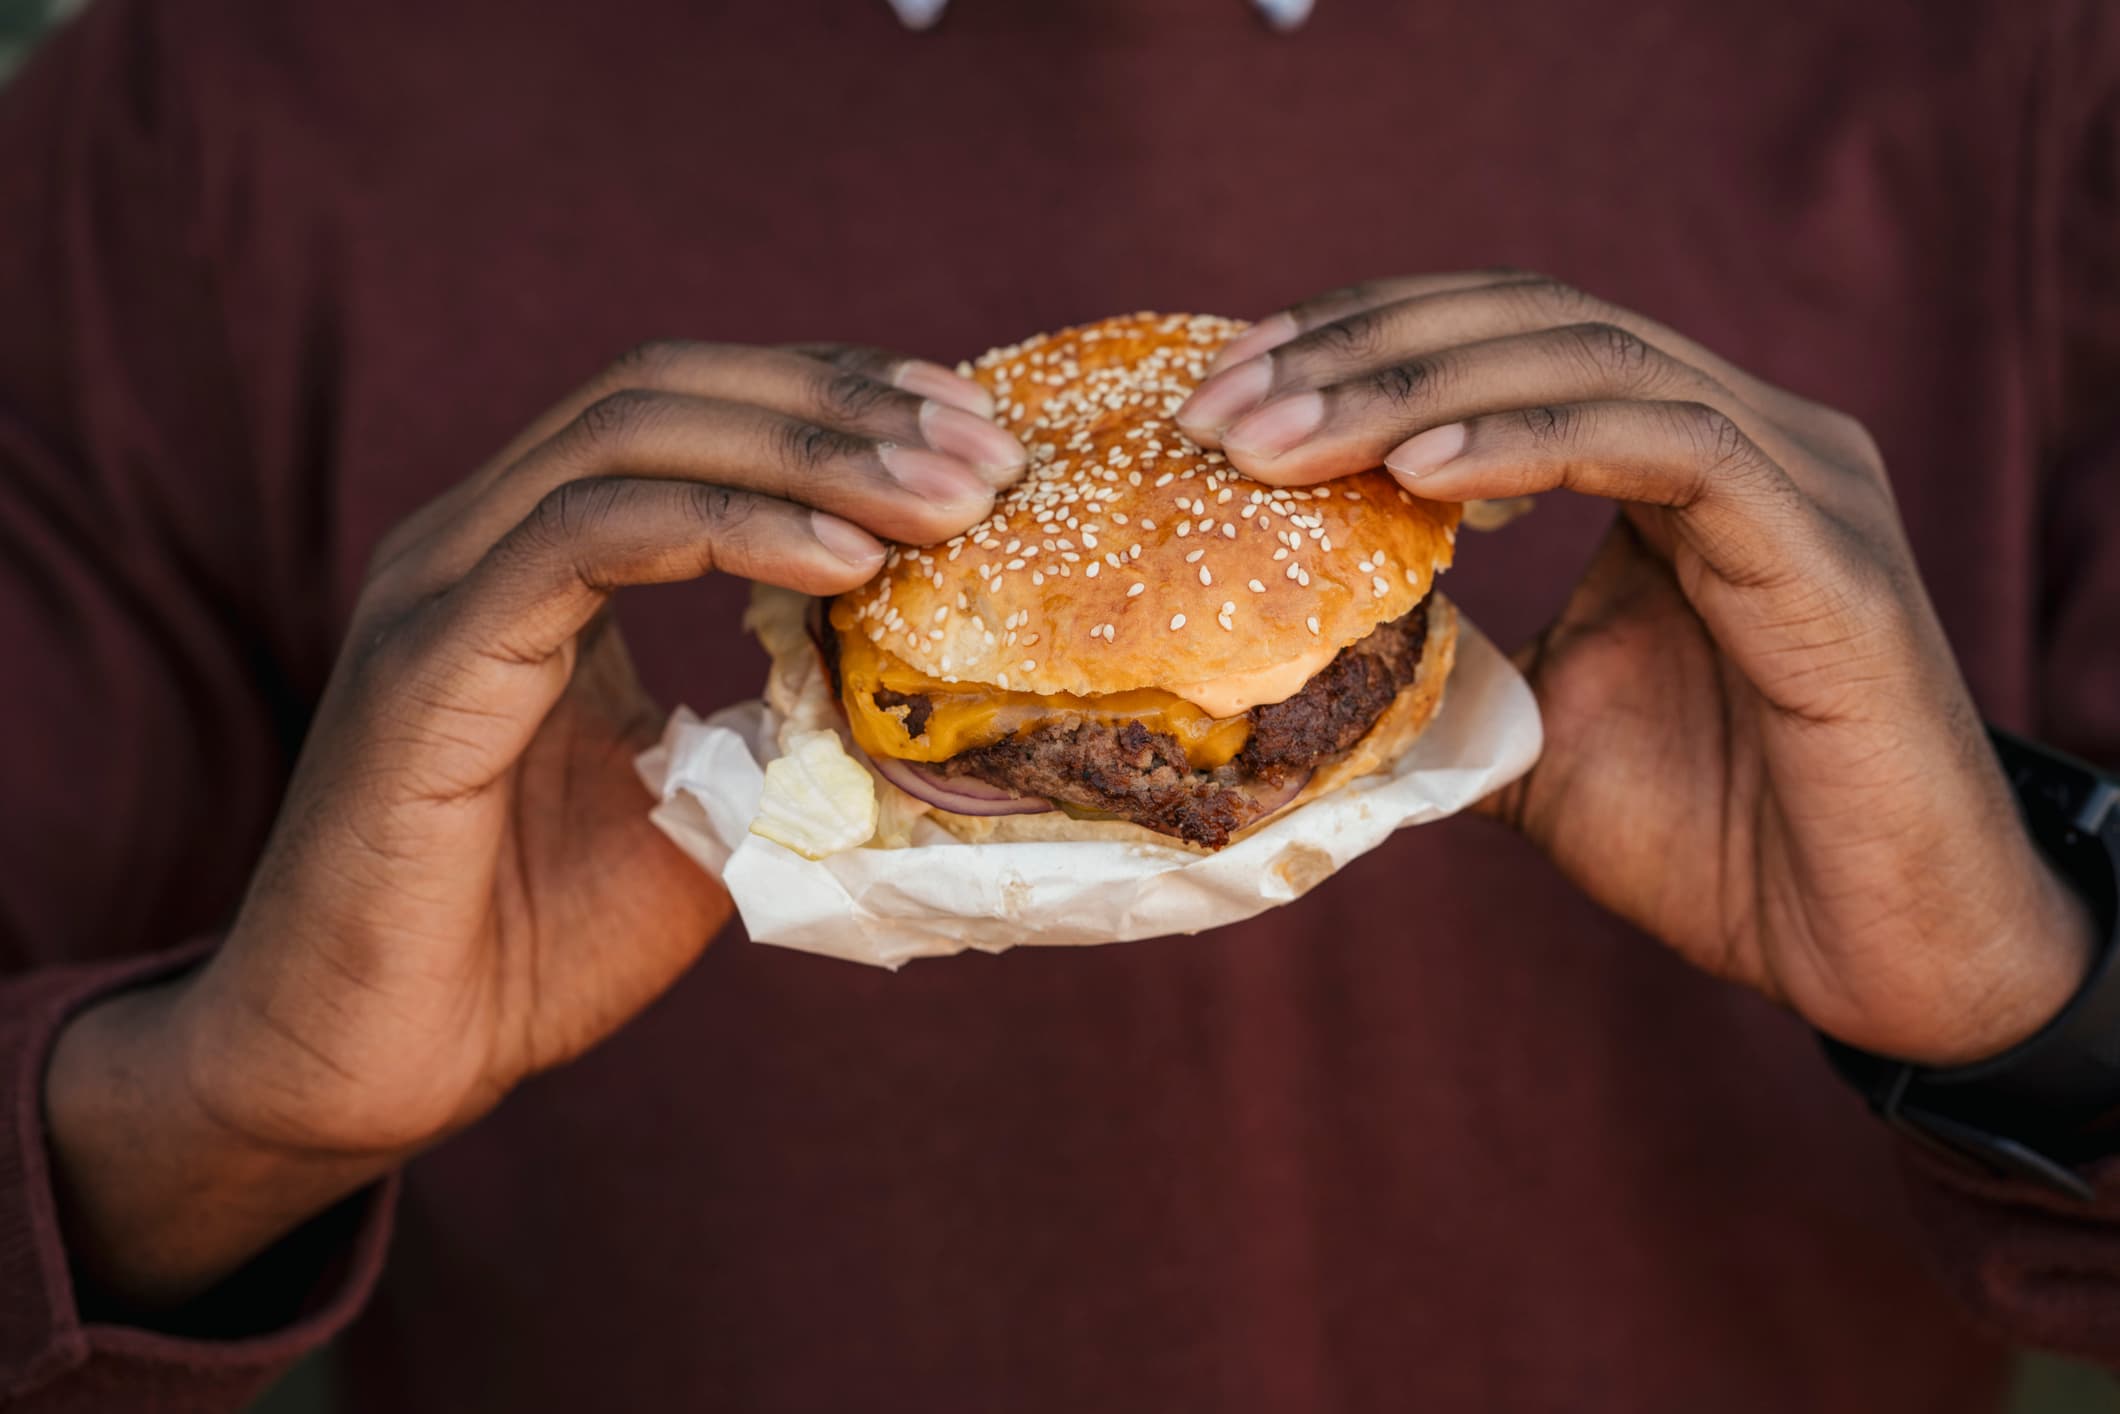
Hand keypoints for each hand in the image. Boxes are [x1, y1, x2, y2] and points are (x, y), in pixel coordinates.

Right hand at [48, 340, 1023, 1305]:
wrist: (373, 1068)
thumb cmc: (526, 947)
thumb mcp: (705, 815)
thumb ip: (783, 728)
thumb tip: (910, 686)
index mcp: (533, 556)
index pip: (692, 411)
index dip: (835, 400)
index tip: (973, 436)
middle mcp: (477, 539)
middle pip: (666, 389)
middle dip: (842, 405)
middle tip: (988, 452)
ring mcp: (443, 588)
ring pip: (629, 437)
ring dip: (808, 454)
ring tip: (945, 503)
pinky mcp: (428, 662)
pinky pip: (583, 540)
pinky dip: (726, 529)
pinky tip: (843, 563)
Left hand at [1177, 270, 2093, 1067]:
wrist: (1870, 953)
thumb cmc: (1723, 846)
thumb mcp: (1539, 745)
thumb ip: (1447, 681)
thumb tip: (1311, 673)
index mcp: (1675, 456)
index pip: (1505, 339)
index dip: (1360, 343)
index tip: (1229, 393)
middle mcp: (1739, 433)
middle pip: (1532, 319)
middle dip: (1361, 351)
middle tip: (1224, 411)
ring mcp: (1794, 473)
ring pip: (1590, 355)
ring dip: (1417, 389)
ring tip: (1285, 442)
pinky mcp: (1824, 541)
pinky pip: (1668, 443)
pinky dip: (1535, 443)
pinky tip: (1422, 477)